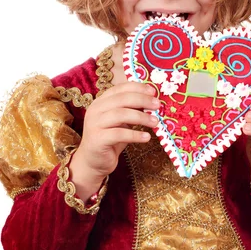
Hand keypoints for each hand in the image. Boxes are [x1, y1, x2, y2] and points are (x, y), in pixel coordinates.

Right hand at [70, 82, 159, 197]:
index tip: (153, 91)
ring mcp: (94, 124)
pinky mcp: (97, 139)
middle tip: (157, 106)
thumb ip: (131, 110)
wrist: (93, 161)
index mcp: (101, 101)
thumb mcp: (121, 122)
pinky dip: (135, 135)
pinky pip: (119, 134)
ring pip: (120, 115)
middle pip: (121, 99)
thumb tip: (152, 102)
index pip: (120, 88)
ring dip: (141, 117)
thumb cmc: (110, 139)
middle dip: (142, 100)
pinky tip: (146, 137)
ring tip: (155, 122)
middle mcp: (95, 110)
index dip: (137, 88)